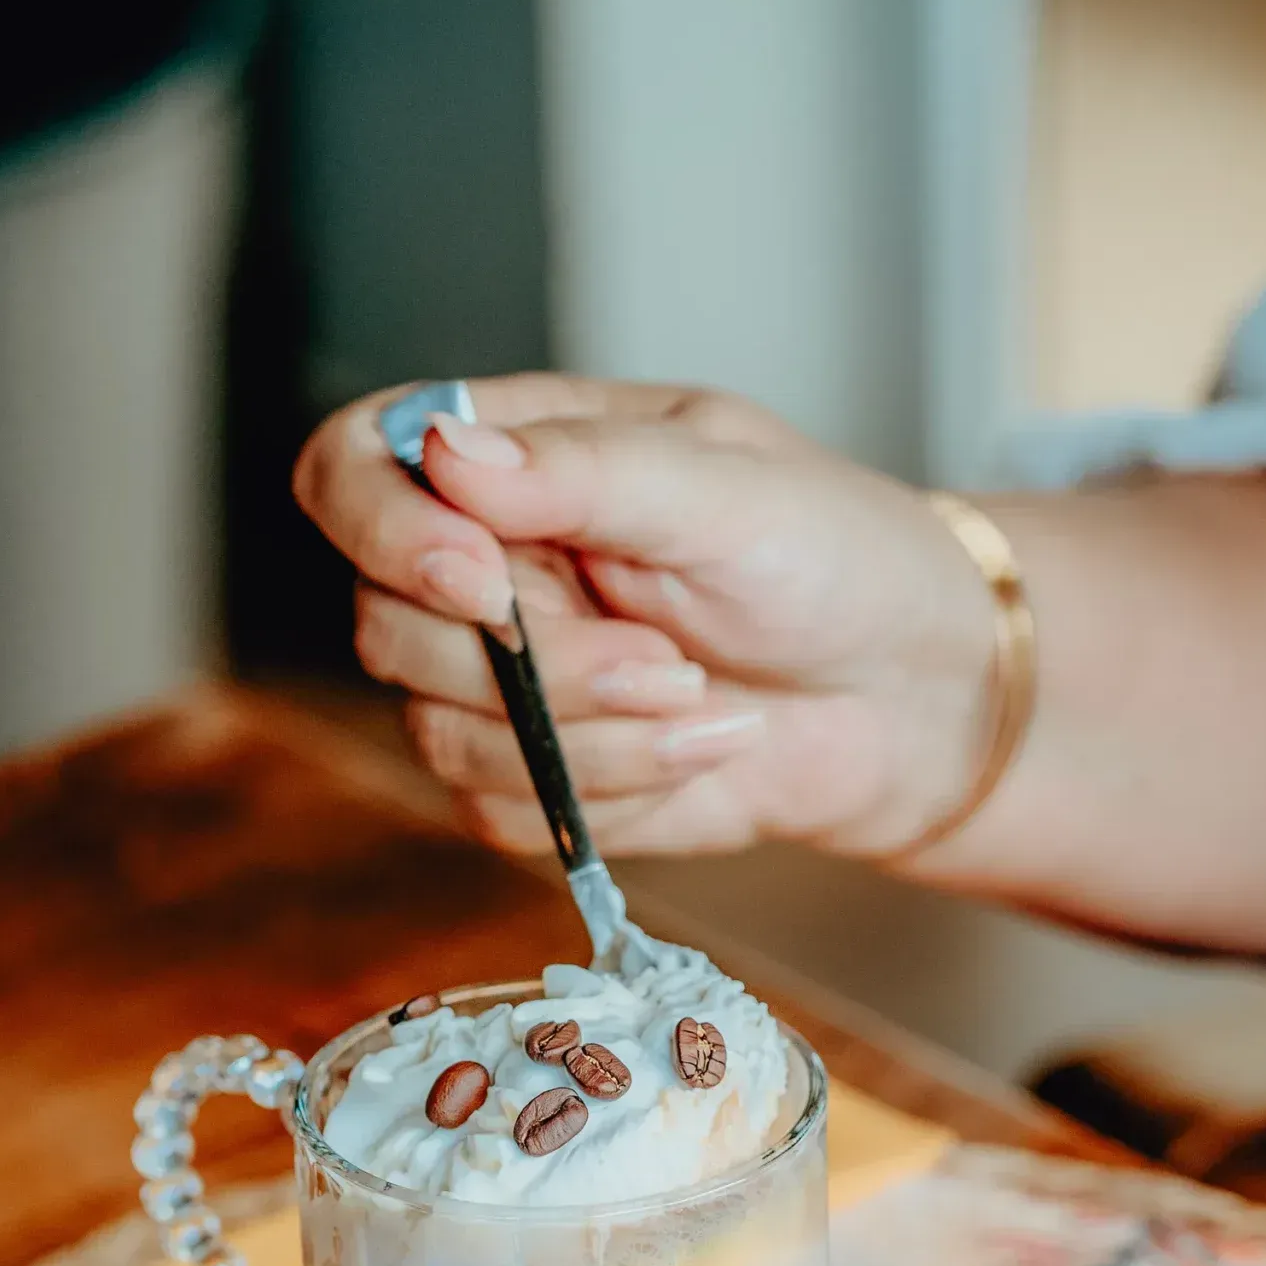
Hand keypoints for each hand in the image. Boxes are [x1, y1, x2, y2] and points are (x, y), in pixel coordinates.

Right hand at [292, 373, 995, 859]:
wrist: (913, 696)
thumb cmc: (838, 560)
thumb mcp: (729, 489)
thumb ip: (587, 469)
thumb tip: (449, 450)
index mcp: (514, 457)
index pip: (352, 469)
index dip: (384, 529)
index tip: (481, 577)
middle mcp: (484, 565)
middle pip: (385, 627)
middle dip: (539, 667)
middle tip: (670, 658)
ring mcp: (501, 680)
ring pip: (441, 738)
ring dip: (590, 738)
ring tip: (708, 701)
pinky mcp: (535, 780)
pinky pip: (501, 815)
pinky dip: (614, 796)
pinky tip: (705, 752)